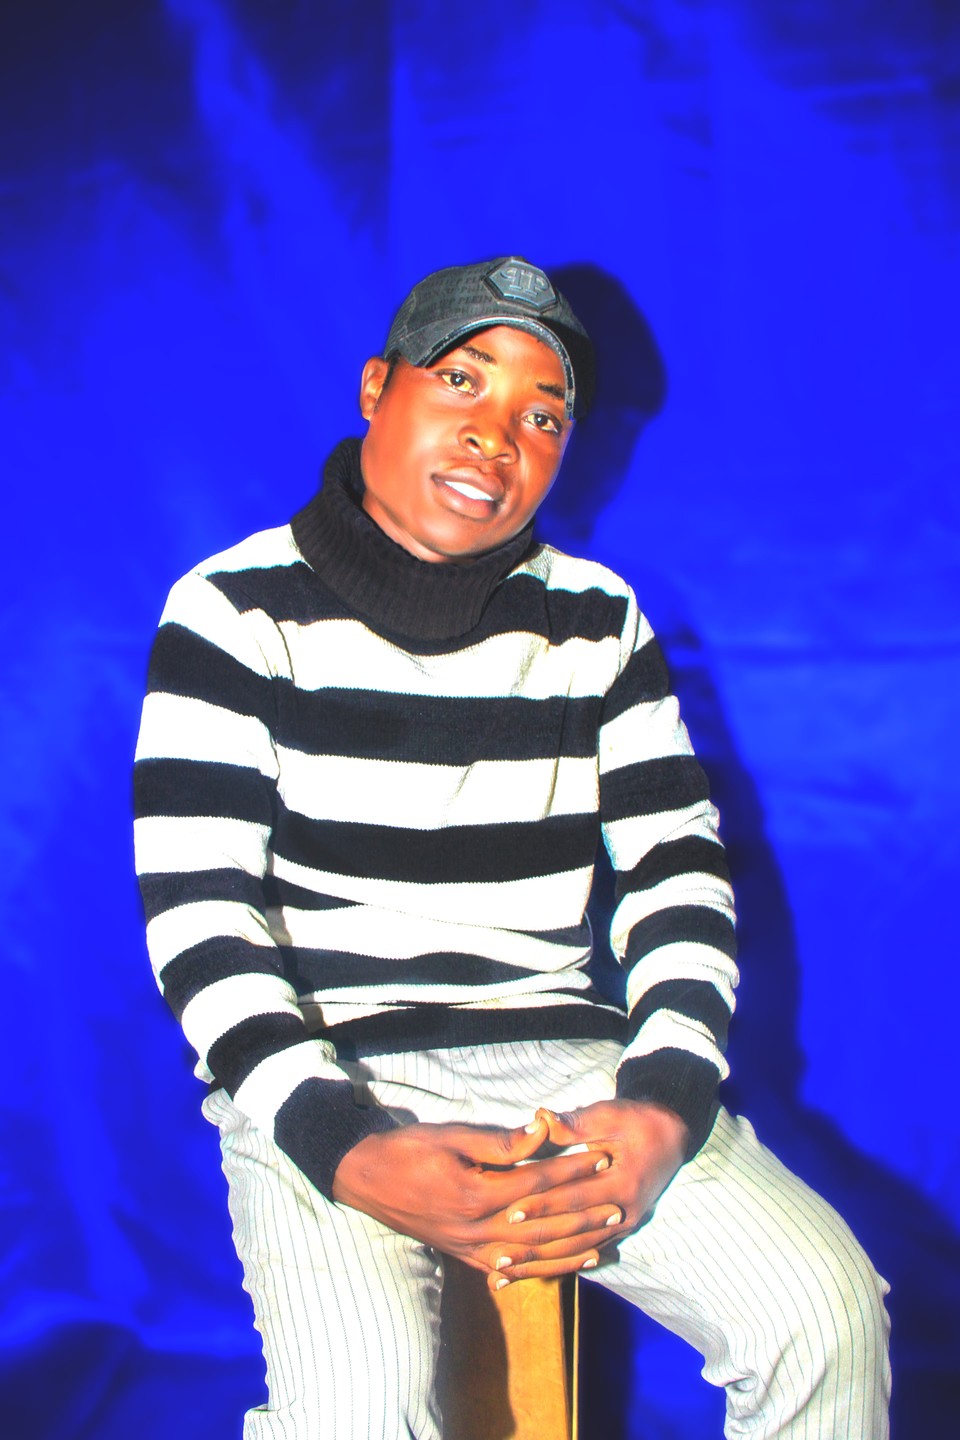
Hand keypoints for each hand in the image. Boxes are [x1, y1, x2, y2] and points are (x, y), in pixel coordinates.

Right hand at [332, 1115, 619, 1286]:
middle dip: (583, 1214)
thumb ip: (498, 1141)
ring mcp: (468, 1249)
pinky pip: (510, 1269)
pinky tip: (564, 1265)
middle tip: (618, 1203)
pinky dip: (540, 1268)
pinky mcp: (463, 1257)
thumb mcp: (450, 1136)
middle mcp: (475, 1229)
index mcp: (474, 1194)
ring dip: (570, 1247)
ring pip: (531, 1254)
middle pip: (542, 1225)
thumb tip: (540, 1131)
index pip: (537, 1183)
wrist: (364, 1178)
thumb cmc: (407, 1149)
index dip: (571, 1169)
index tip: (601, 1155)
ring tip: (604, 1238)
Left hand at [490, 1099, 688, 1279]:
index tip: (510, 1213)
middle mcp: (624, 1213)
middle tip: (499, 1256)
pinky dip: (558, 1263)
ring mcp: (623, 1227)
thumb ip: (576, 1123)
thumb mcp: (611, 1115)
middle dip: (535, 1245)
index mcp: (622, 1183)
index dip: (542, 1206)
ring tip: (507, 1272)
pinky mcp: (618, 1232)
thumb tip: (541, 1118)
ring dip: (542, 1262)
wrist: (673, 1136)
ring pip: (577, 1251)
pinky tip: (532, 1274)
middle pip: (573, 1234)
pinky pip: (586, 1253)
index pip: (574, 1199)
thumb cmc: (638, 1122)